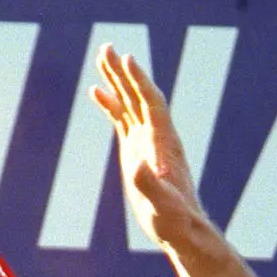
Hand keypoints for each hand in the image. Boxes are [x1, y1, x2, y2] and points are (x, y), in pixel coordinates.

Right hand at [90, 46, 207, 251]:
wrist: (180, 228)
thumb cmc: (173, 219)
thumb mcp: (161, 204)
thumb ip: (149, 185)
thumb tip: (136, 168)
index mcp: (163, 142)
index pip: (151, 103)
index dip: (139, 81)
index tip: (126, 60)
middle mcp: (156, 135)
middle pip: (139, 95)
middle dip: (123, 72)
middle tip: (105, 48)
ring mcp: (146, 140)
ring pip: (130, 102)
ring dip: (116, 80)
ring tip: (101, 57)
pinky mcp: (136, 150)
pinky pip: (123, 119)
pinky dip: (111, 103)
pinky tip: (97, 92)